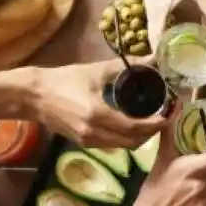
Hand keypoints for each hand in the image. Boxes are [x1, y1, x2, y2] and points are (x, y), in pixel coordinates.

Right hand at [30, 60, 167, 147]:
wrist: (34, 96)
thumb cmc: (65, 80)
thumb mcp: (96, 70)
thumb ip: (127, 65)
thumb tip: (153, 58)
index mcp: (98, 114)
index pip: (136, 127)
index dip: (157, 124)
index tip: (170, 113)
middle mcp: (94, 133)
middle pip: (134, 142)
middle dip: (153, 132)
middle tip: (164, 116)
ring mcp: (88, 141)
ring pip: (124, 146)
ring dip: (141, 137)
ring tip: (151, 119)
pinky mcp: (83, 143)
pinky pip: (113, 145)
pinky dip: (127, 138)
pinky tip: (132, 124)